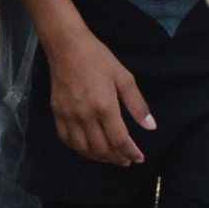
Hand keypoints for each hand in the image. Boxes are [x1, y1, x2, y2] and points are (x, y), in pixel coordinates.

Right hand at [48, 28, 153, 164]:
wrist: (66, 47)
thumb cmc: (98, 59)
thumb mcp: (124, 77)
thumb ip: (137, 104)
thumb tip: (150, 127)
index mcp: (105, 106)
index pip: (119, 140)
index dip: (131, 152)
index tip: (139, 158)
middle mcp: (85, 116)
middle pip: (102, 148)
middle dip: (116, 158)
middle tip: (127, 160)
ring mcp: (69, 116)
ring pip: (83, 148)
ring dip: (99, 158)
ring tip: (110, 157)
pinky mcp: (57, 114)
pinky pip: (67, 140)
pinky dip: (79, 149)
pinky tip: (88, 149)